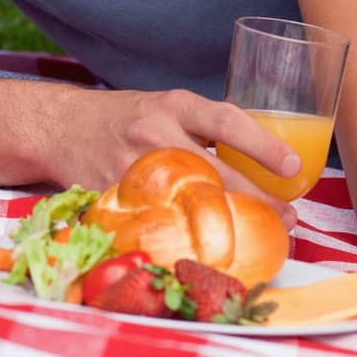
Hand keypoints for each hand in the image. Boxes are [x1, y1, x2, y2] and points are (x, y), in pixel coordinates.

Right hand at [49, 87, 301, 226]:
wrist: (61, 126)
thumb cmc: (126, 118)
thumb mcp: (166, 106)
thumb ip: (203, 128)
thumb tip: (259, 160)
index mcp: (173, 105)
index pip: (226, 120)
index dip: (263, 144)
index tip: (294, 165)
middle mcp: (154, 133)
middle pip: (214, 171)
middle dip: (257, 199)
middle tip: (288, 217)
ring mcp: (132, 168)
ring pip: (189, 204)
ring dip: (227, 225)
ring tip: (258, 238)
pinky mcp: (114, 199)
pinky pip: (156, 224)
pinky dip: (184, 240)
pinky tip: (206, 252)